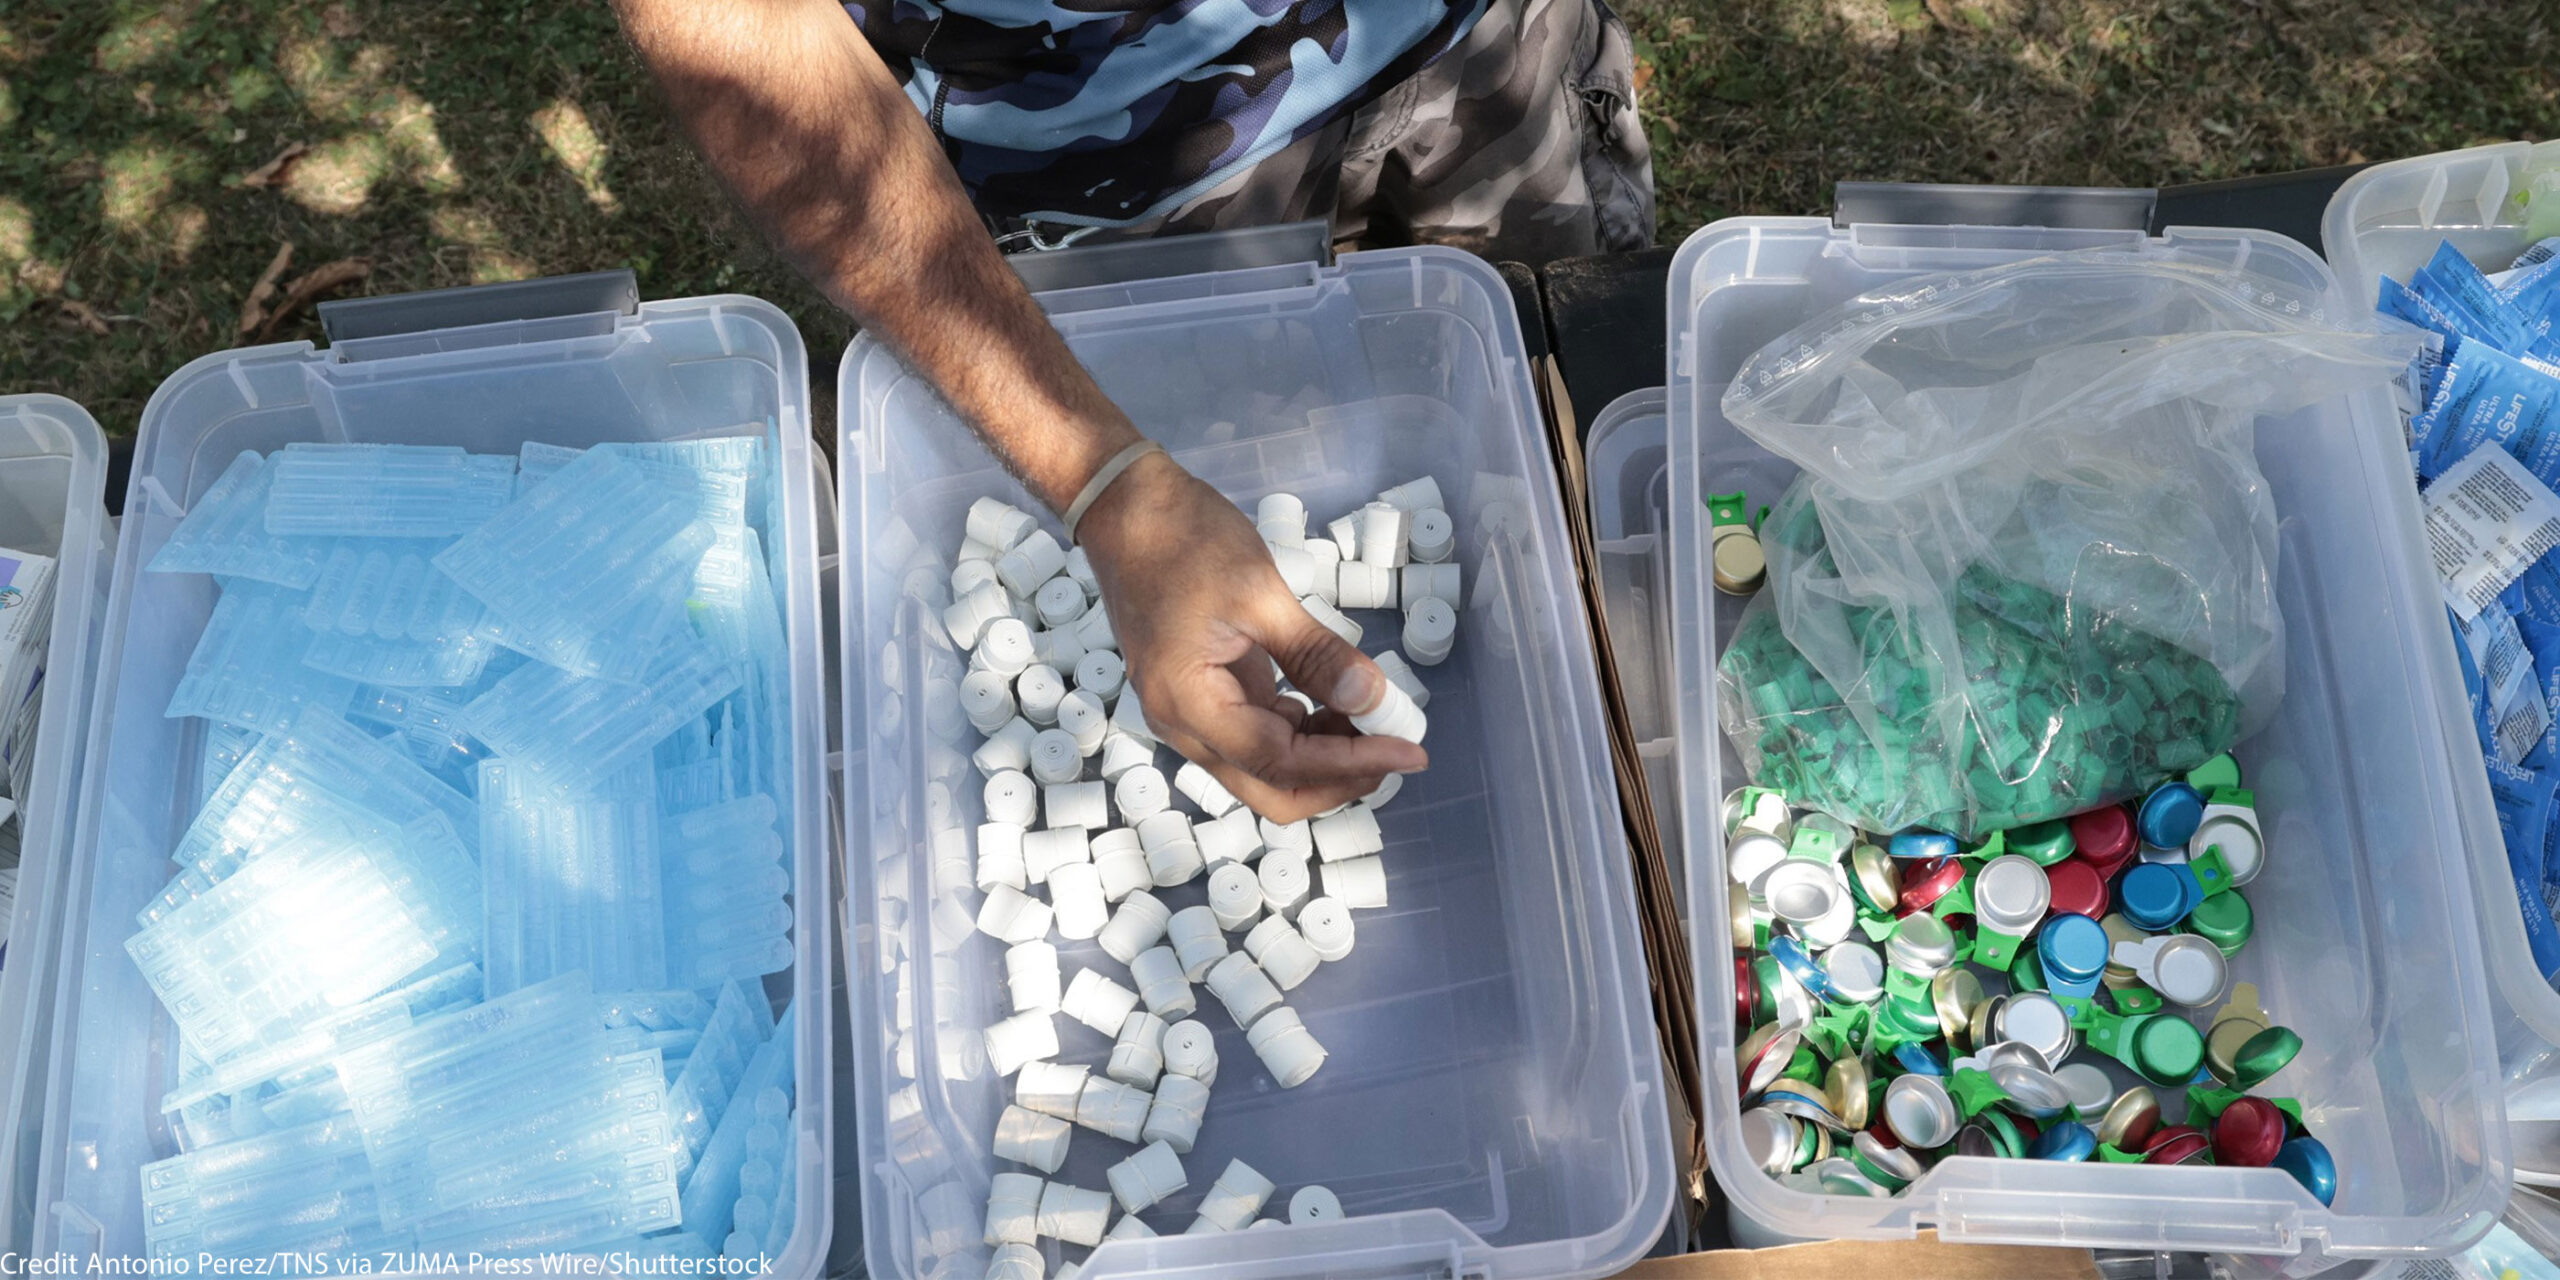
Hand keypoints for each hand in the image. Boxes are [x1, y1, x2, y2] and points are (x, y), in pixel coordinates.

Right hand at [1075, 450, 1428, 821]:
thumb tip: (1373, 700)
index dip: (1350, 765)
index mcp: (1188, 703)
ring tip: (1372, 717)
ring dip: (1322, 755)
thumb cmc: (1181, 539)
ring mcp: (1189, 711)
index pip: (1280, 762)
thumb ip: (1317, 655)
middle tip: (1394, 748)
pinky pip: (1256, 734)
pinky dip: (1301, 730)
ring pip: (1264, 768)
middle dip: (1336, 780)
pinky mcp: (1201, 692)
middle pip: (1269, 790)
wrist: (1125, 507)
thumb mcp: (1260, 594)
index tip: (1408, 750)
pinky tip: (1334, 701)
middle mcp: (1182, 723)